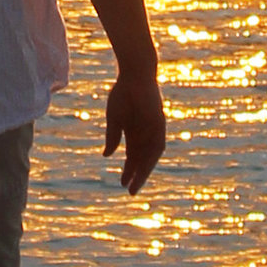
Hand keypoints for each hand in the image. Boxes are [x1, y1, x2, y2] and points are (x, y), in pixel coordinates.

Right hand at [103, 68, 164, 193]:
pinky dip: (152, 154)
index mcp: (134, 133)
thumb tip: (107, 156)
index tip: (122, 185)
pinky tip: (145, 165)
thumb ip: (112, 137)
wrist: (134, 74)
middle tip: (131, 192)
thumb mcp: (114, 119)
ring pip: (151, 155)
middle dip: (137, 175)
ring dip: (145, 169)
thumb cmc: (123, 93)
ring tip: (137, 183)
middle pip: (143, 160)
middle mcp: (146, 134)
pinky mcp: (159, 122)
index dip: (129, 171)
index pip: (133, 157)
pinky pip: (158, 142)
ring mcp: (154, 129)